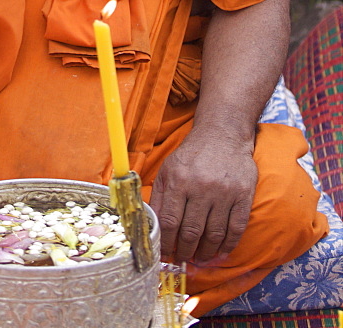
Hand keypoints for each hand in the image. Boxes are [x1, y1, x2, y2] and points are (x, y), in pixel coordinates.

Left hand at [150, 127, 257, 263]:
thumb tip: (151, 225)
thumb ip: (158, 196)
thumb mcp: (168, 169)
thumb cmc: (192, 155)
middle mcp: (200, 186)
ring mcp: (224, 192)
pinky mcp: (243, 195)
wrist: (223, 135)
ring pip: (213, 234)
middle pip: (191, 231)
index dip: (166, 243)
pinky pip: (236, 228)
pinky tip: (221, 252)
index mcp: (178, 180)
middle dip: (185, 251)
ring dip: (205, 253)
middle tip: (183, 259)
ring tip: (199, 258)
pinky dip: (228, 245)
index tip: (166, 253)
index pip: (169, 221)